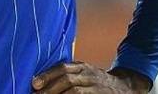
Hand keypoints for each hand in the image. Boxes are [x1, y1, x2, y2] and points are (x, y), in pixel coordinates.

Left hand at [32, 62, 150, 92]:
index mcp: (83, 67)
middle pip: (68, 80)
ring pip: (75, 92)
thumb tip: (38, 82)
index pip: (64, 68)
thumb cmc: (95, 81)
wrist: (123, 88)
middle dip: (50, 89)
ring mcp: (95, 88)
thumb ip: (67, 73)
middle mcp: (89, 76)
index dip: (48, 75)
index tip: (34, 83)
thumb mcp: (84, 72)